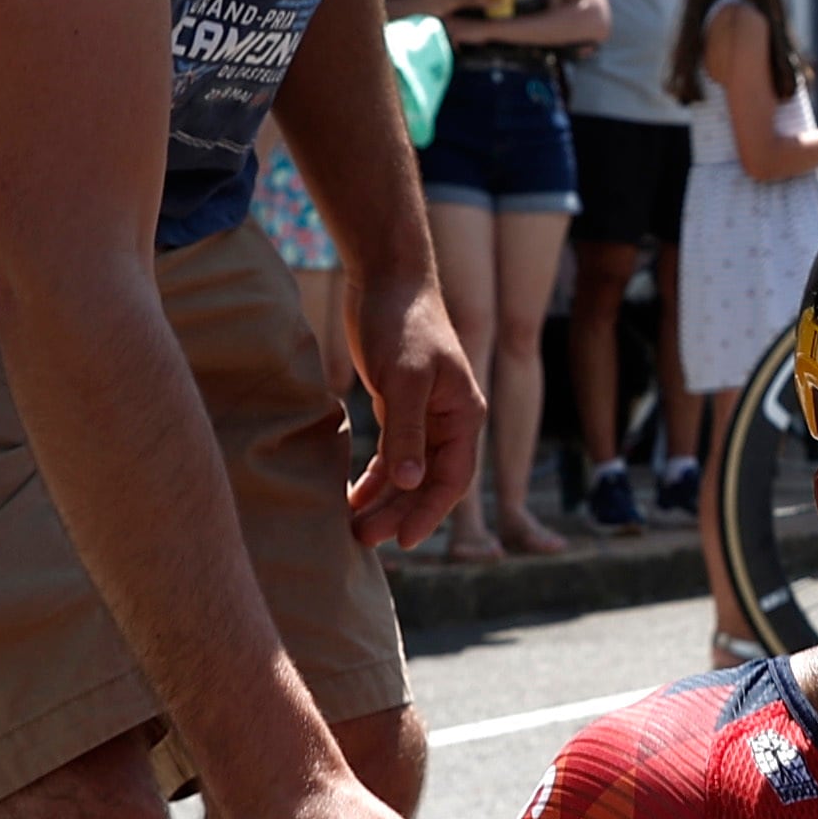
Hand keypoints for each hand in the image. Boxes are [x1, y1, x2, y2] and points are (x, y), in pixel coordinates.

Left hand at [346, 264, 484, 551]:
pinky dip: (374, 476)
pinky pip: (390, 454)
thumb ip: (407, 431)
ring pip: (408, 473)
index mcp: (464, 415)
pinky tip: (353, 495)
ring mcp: (424, 415)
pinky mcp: (398, 406)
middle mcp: (449, 421)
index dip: (429, 512)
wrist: (386, 278)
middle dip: (400, 513)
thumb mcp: (405, 378)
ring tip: (355, 527)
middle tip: (365, 539)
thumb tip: (409, 483)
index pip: (453, 479)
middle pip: (429, 482)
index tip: (404, 540)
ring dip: (385, 501)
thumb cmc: (402, 323)